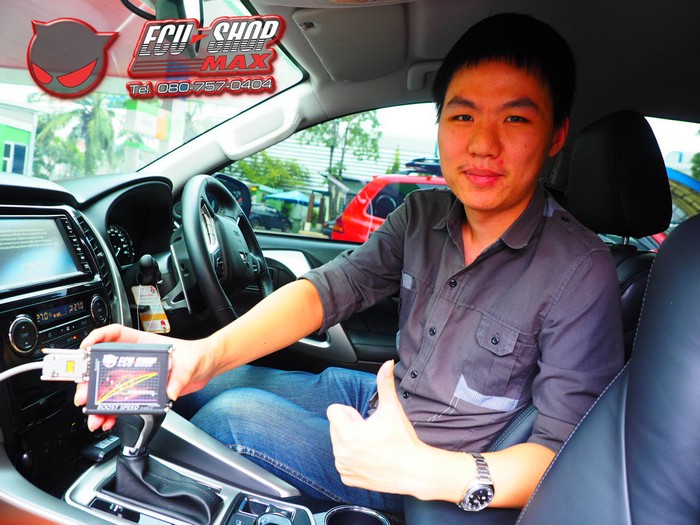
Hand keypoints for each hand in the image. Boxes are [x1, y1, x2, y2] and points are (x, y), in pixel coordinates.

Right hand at [73, 324, 218, 431]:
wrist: (207, 368)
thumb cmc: (197, 356)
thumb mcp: (190, 363)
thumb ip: (181, 376)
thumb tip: (171, 391)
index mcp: (143, 344)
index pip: (114, 334)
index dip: (97, 338)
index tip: (86, 348)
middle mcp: (136, 359)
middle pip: (105, 366)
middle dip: (90, 381)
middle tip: (84, 395)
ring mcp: (137, 375)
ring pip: (110, 387)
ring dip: (98, 402)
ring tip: (94, 416)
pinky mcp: (142, 390)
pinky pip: (121, 401)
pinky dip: (112, 411)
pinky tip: (108, 420)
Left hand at [327, 360, 431, 497]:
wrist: (415, 471)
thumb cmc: (403, 440)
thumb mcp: (392, 408)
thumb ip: (385, 383)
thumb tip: (387, 363)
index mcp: (348, 434)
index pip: (334, 411)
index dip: (351, 412)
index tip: (365, 420)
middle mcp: (341, 453)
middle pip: (335, 426)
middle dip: (351, 426)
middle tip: (372, 433)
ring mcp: (343, 467)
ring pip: (338, 443)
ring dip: (351, 441)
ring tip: (372, 445)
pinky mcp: (347, 479)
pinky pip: (343, 460)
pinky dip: (353, 458)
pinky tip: (371, 458)